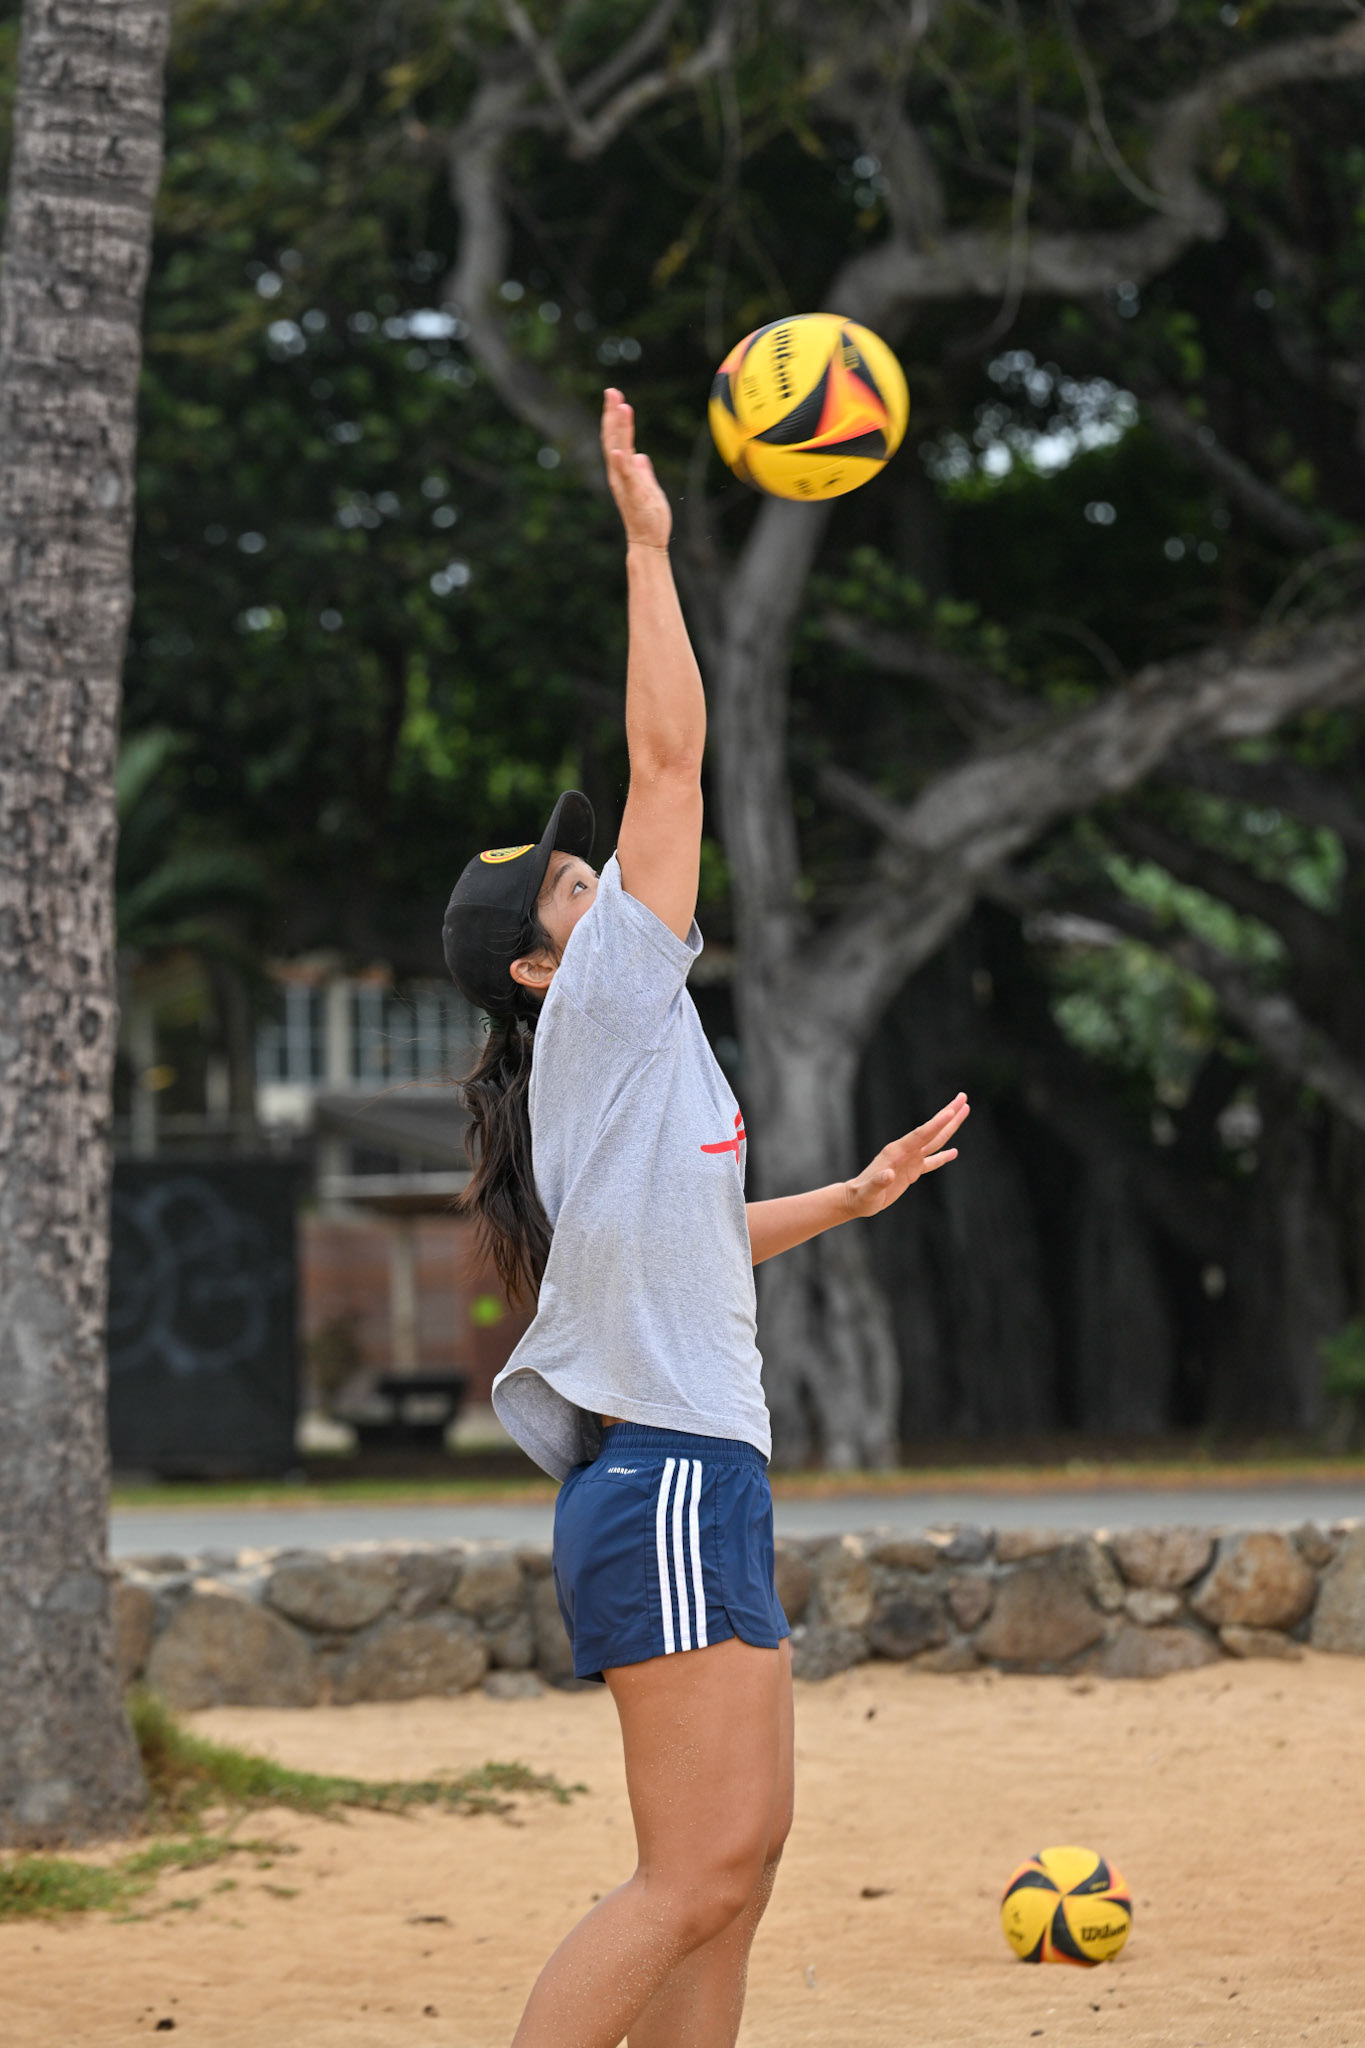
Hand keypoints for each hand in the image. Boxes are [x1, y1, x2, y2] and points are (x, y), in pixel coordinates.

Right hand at [601, 387, 670, 549]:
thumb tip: (641, 457)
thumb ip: (643, 471)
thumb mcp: (648, 488)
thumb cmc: (648, 517)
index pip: (617, 438)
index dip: (616, 417)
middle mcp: (619, 474)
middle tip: (611, 391)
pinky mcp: (634, 495)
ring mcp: (625, 484)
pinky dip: (621, 462)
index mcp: (623, 471)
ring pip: (619, 451)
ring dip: (619, 429)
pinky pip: (626, 476)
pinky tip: (619, 450)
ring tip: (620, 408)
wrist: (648, 541)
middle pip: (613, 439)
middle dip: (612, 415)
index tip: (616, 396)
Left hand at [844, 1093, 969, 1219]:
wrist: (857, 1199)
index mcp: (896, 1151)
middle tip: (963, 1097)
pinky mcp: (912, 1171)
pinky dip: (943, 1156)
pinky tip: (954, 1152)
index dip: (937, 1123)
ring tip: (964, 1111)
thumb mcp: (869, 1191)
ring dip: (949, 1127)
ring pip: (935, 1141)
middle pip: (932, 1131)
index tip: (952, 1110)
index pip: (921, 1134)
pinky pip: (931, 1162)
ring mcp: (910, 1160)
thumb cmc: (862, 1196)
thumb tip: (888, 1175)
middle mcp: (905, 1151)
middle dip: (948, 1114)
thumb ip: (878, 1182)